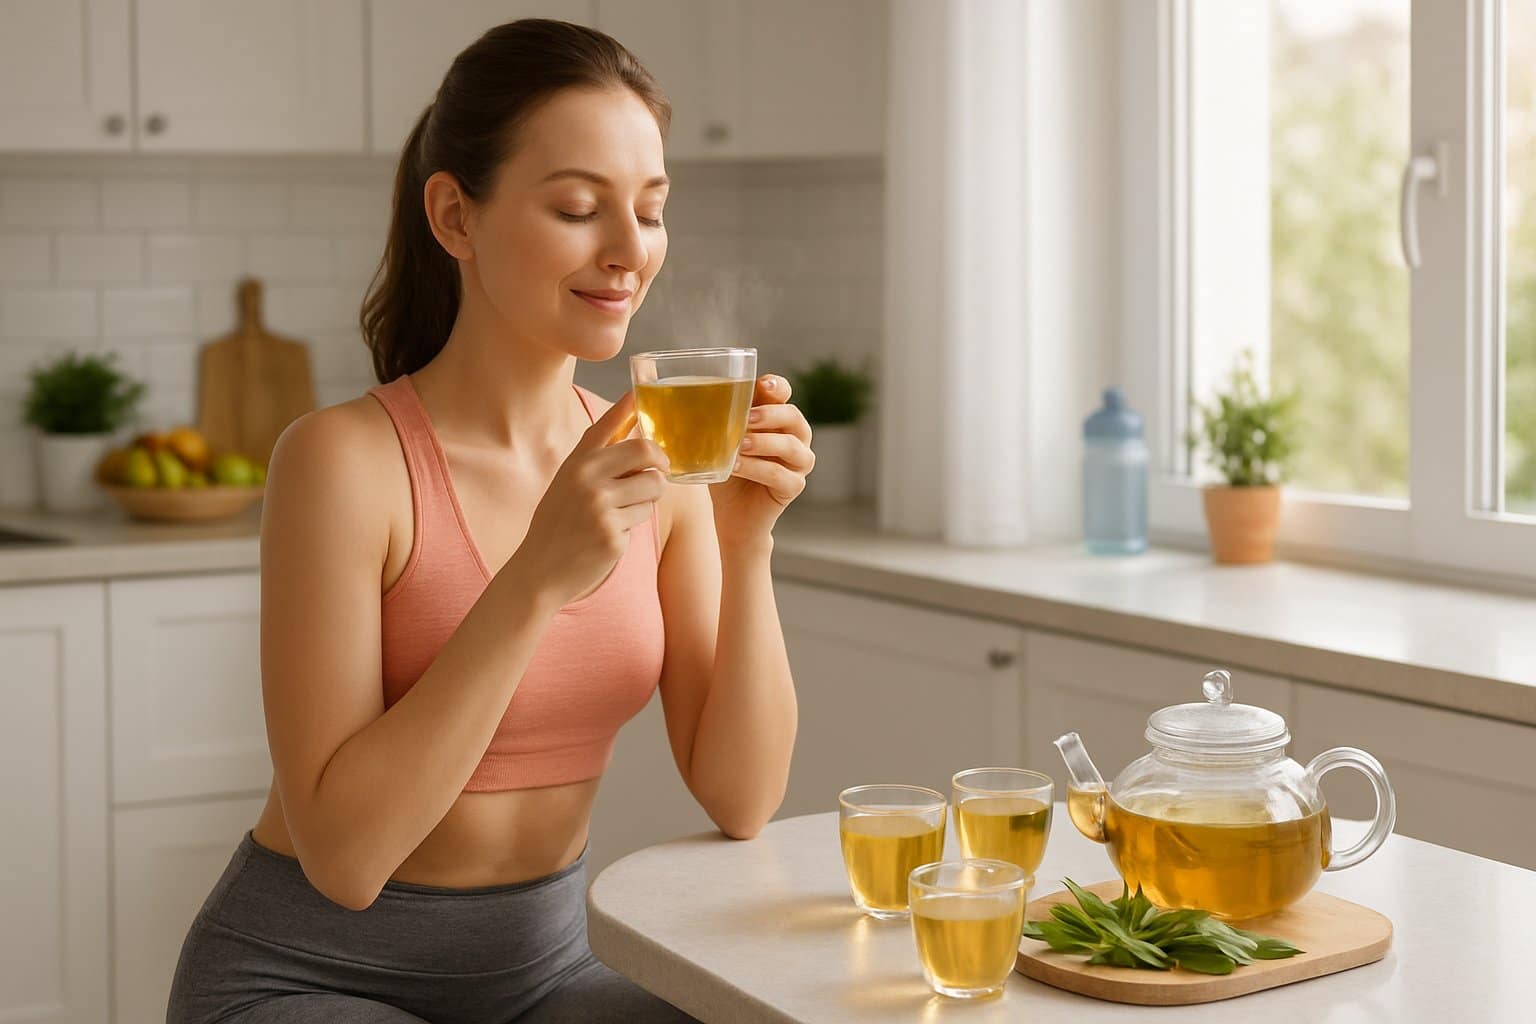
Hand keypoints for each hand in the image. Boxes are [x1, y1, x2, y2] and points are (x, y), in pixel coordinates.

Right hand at [513, 392, 668, 606]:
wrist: (539, 570)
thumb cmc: (558, 522)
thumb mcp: (568, 481)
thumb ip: (595, 455)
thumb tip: (631, 423)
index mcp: (577, 462)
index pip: (608, 424)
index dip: (628, 405)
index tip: (640, 390)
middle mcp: (587, 478)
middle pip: (646, 451)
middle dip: (661, 461)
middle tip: (659, 470)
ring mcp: (600, 506)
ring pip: (654, 486)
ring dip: (649, 496)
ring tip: (626, 508)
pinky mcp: (613, 533)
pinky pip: (644, 516)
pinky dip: (635, 522)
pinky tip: (612, 532)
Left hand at [708, 374, 813, 547]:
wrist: (731, 514)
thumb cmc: (726, 470)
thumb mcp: (719, 441)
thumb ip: (716, 419)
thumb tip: (683, 397)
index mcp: (777, 418)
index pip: (784, 393)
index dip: (777, 386)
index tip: (763, 384)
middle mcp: (794, 437)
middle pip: (793, 416)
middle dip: (771, 414)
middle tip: (748, 417)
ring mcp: (798, 463)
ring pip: (790, 446)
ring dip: (764, 442)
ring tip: (739, 444)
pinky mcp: (793, 487)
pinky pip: (780, 474)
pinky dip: (757, 469)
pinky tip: (735, 467)